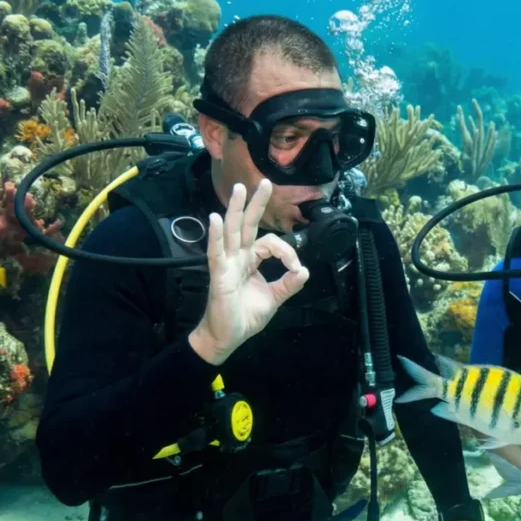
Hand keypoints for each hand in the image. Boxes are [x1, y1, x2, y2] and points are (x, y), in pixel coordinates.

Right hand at [189, 181, 309, 364]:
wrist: (227, 337)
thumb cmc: (245, 316)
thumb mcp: (274, 298)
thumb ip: (289, 284)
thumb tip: (305, 270)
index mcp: (251, 261)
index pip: (270, 243)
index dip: (287, 251)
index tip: (296, 269)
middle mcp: (238, 257)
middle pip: (247, 225)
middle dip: (256, 203)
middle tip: (266, 183)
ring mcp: (226, 264)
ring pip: (232, 232)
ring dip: (236, 210)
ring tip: (240, 189)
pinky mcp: (218, 274)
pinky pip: (216, 252)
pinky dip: (216, 235)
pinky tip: (216, 219)